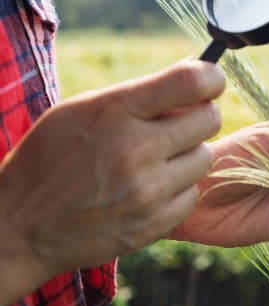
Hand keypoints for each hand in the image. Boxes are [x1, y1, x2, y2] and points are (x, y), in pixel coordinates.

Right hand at [0, 60, 224, 305]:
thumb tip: (195, 78)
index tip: (209, 82)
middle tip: (177, 124)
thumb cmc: (51, 157)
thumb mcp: (82, 110)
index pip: (191, 82)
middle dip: (199, 116)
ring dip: (187, 155)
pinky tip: (148, 188)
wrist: (19, 227)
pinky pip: (192, 194)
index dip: (211, 78)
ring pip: (205, 157)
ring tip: (155, 159)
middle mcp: (135, 150)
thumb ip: (139, 94)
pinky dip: (177, 190)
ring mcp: (147, 190)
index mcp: (115, 112)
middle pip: (209, 119)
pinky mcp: (154, 223)